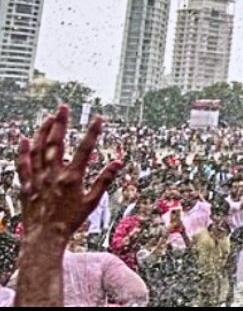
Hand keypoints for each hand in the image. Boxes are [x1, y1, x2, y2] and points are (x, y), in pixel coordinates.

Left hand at [17, 105, 121, 242]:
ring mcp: (37, 179)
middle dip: (60, 123)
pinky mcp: (26, 185)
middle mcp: (53, 175)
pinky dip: (22, 151)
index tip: (99, 118)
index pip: (84, 149)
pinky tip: (23, 138)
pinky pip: (22, 165)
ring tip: (48, 118)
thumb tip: (118, 162)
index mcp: (71, 178)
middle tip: (63, 108)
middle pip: (56, 142)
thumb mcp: (92, 202)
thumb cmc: (70, 221)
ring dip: (42, 131)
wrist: (45, 238)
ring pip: (38, 150)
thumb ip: (104, 180)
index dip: (93, 132)